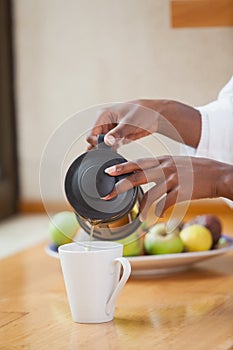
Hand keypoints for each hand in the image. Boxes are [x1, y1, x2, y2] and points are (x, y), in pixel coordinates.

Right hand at [86, 100, 200, 149]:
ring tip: (116, 150)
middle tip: (111, 151)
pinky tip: (117, 153)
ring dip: (107, 150)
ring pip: (101, 145)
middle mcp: (104, 123)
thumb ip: (117, 133)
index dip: (96, 143)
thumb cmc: (143, 112)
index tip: (106, 148)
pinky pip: (110, 148)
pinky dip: (112, 151)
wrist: (156, 115)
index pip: (91, 134)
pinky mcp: (116, 137)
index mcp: (103, 115)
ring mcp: (110, 131)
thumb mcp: (129, 123)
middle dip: (101, 148)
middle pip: (94, 141)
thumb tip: (107, 141)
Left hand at [103, 156, 230, 219]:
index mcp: (163, 160)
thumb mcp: (177, 162)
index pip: (138, 163)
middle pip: (138, 176)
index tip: (108, 171)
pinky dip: (160, 212)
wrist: (218, 174)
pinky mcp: (182, 192)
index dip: (122, 167)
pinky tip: (158, 217)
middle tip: (108, 192)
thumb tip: (145, 174)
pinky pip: (166, 204)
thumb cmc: (197, 169)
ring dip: (143, 207)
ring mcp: (174, 179)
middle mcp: (166, 168)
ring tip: (138, 216)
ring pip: (151, 194)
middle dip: (121, 184)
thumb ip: (161, 167)